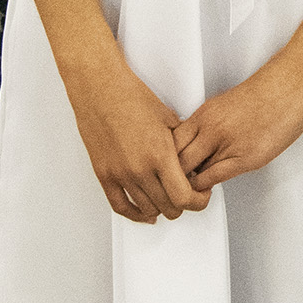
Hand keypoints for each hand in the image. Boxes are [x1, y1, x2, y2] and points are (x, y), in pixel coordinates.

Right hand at [66, 50, 210, 223]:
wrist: (101, 89)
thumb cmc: (132, 98)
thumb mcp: (169, 119)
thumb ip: (181, 145)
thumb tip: (193, 161)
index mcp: (160, 154)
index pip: (184, 196)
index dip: (198, 201)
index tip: (201, 196)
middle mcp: (140, 169)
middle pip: (168, 207)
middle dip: (183, 204)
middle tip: (187, 194)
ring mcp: (120, 174)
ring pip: (147, 210)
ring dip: (161, 208)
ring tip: (167, 198)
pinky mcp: (104, 174)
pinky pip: (120, 206)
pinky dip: (135, 214)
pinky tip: (144, 212)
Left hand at [174, 55, 302, 187]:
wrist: (291, 86)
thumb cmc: (267, 93)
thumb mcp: (227, 106)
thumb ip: (210, 125)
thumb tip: (200, 144)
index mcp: (204, 114)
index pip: (169, 141)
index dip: (164, 157)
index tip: (166, 167)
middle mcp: (210, 128)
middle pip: (173, 158)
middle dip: (169, 175)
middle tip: (170, 184)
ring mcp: (226, 143)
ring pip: (189, 172)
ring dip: (185, 185)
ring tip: (185, 192)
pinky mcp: (244, 158)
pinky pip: (212, 178)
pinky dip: (204, 187)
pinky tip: (206, 189)